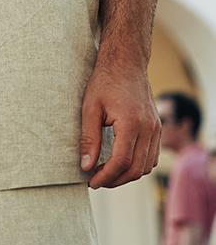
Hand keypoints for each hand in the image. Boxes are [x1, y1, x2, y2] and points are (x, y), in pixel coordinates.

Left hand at [79, 46, 160, 189]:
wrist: (126, 62)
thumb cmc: (105, 81)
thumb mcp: (90, 107)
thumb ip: (88, 138)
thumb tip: (86, 166)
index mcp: (131, 123)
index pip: (121, 162)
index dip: (105, 177)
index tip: (91, 181)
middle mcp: (149, 128)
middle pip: (136, 169)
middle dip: (115, 180)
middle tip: (96, 180)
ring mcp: (156, 128)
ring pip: (146, 166)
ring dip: (127, 175)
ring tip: (106, 173)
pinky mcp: (157, 127)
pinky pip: (152, 156)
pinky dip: (138, 165)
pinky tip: (121, 163)